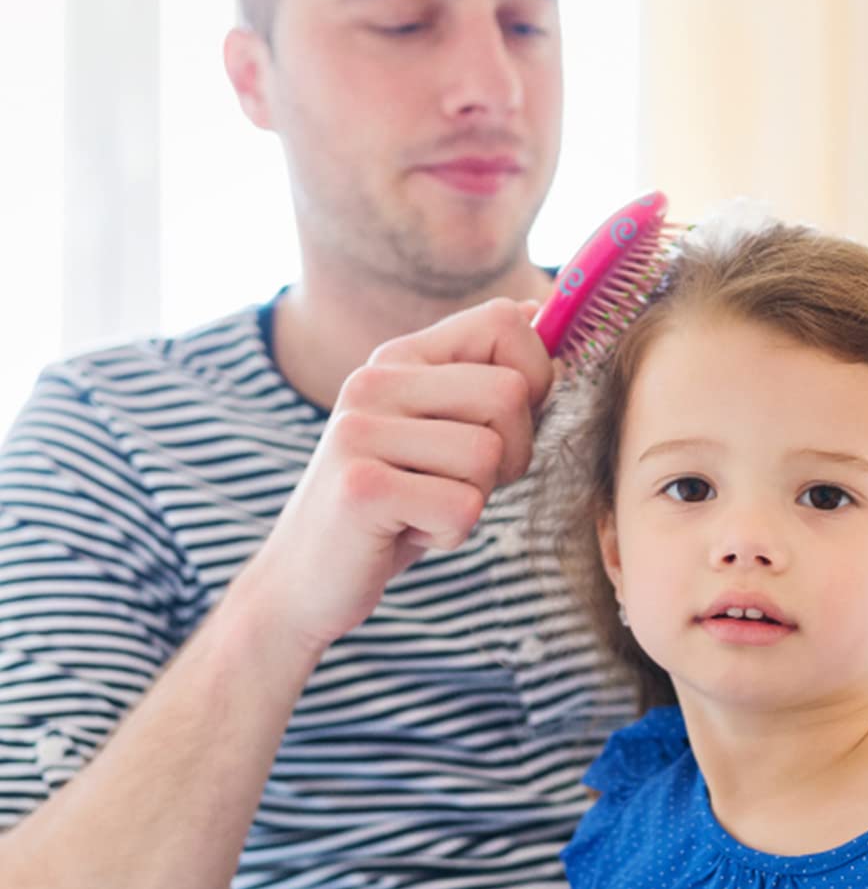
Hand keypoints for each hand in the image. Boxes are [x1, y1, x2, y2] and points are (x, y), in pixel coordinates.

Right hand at [237, 296, 553, 659]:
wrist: (307, 578)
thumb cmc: (395, 503)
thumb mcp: (443, 431)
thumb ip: (485, 377)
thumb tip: (540, 311)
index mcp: (401, 358)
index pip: (506, 322)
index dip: (534, 378)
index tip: (501, 423)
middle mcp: (374, 381)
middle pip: (510, 392)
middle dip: (511, 452)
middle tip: (460, 481)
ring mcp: (360, 431)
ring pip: (489, 454)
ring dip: (475, 498)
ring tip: (425, 506)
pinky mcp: (361, 488)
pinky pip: (463, 507)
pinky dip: (450, 533)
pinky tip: (407, 531)